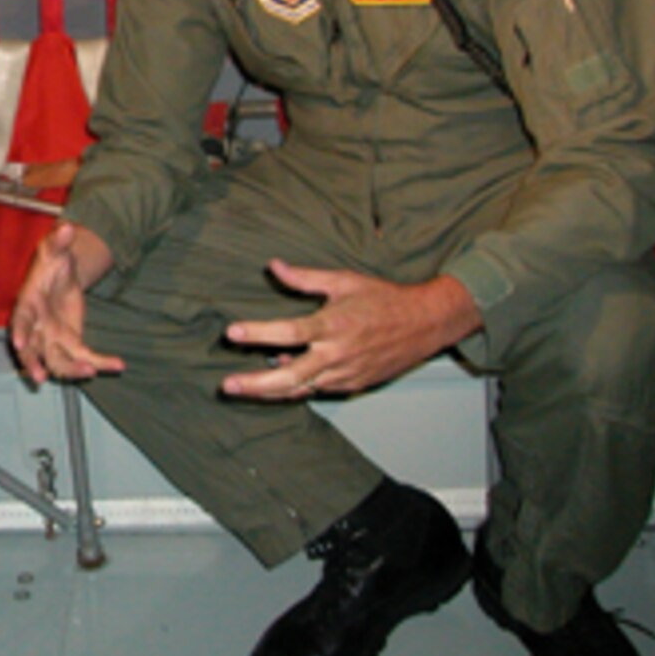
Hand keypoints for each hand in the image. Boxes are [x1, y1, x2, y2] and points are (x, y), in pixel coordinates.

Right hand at [8, 222, 123, 384]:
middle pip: (32, 350)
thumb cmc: (53, 262)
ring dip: (71, 370)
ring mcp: (53, 339)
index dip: (18, 331)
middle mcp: (36, 327)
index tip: (18, 343)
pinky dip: (100, 363)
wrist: (63, 275)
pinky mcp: (72, 344)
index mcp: (28, 304)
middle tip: (40, 378)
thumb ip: (59, 241)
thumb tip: (67, 227)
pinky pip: (84, 357)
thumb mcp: (56, 250)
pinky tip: (118, 365)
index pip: (19, 318)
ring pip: (57, 361)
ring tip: (91, 371)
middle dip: (34, 365)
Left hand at [221, 264, 482, 400]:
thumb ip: (305, 277)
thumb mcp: (344, 280)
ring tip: (243, 388)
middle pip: (290, 376)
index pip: (289, 332)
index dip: (259, 333)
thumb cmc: (384, 299)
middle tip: (227, 384)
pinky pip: (317, 389)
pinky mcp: (353, 384)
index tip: (232, 332)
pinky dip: (296, 386)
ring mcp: (346, 374)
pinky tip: (278, 379)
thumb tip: (274, 266)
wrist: (426, 324)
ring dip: (270, 389)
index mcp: (334, 325)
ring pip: (301, 389)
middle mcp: (338, 354)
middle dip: (256, 383)